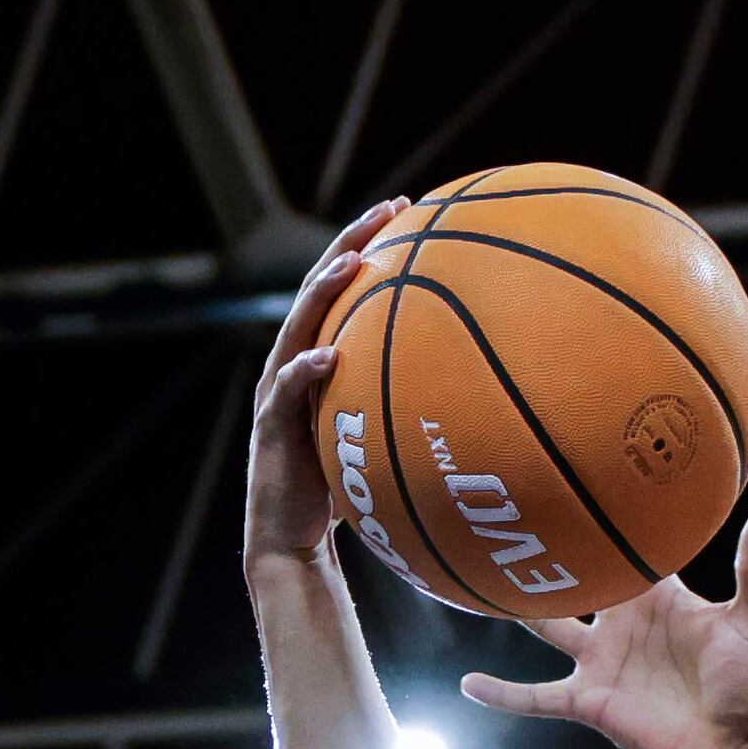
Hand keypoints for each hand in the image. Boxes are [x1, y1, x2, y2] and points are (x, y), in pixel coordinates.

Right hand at [242, 201, 409, 571]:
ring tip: (350, 264)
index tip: (410, 208)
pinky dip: (306, 370)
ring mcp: (279, 392)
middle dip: (352, 243)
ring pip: (297, 327)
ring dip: (321, 293)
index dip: (371, 243)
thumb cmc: (341, 490)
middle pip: (319, 288)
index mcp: (318, 357)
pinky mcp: (272, 428)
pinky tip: (328, 355)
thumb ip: (407, 404)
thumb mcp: (378, 435)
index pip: (344, 287)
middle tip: (389, 209)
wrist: (291, 539)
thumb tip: (475, 392)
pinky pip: (288, 391)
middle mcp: (294, 363)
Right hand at [456, 506, 747, 748]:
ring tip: (472, 579)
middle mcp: (621, 623)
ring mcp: (600, 662)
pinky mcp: (589, 702)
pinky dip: (503, 695)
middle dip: (543, 550)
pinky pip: (536, 698)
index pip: (622, 548)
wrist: (740, 748)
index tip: (571, 472)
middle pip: (572, 579)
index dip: (601, 516)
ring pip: (544, 627)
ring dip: (513, 608)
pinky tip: (468, 685)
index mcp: (657, 596)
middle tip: (503, 511)